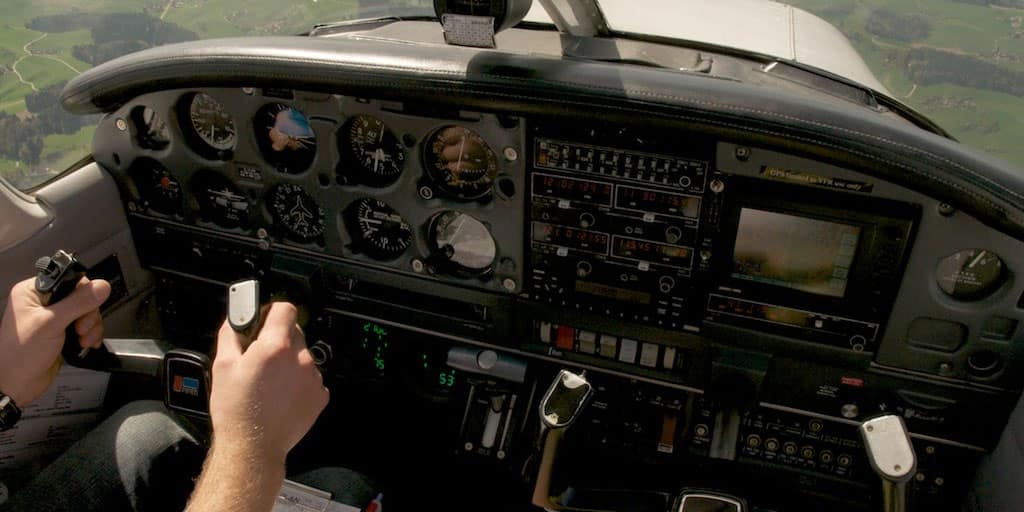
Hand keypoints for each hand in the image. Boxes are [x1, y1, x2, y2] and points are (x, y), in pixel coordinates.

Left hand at [0, 276, 110, 404]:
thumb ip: (78, 303)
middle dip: (88, 314)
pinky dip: (90, 335)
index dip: (82, 291)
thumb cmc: (19, 355)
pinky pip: (86, 326)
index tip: (85, 306)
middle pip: (82, 297)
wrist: (16, 384)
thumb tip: (102, 286)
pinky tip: (85, 344)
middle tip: (80, 328)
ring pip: (87, 312)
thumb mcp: (51, 324)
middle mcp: (43, 303)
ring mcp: (54, 319)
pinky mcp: (62, 333)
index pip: (68, 279)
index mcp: (33, 292)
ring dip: (91, 327)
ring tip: (83, 339)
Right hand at [208, 302, 327, 465]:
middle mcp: (300, 359)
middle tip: (260, 357)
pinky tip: (281, 394)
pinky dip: (299, 381)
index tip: (263, 320)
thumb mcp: (222, 366)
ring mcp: (313, 377)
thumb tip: (235, 317)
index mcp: (275, 347)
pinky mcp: (320, 395)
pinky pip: (311, 377)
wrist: (253, 446)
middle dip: (278, 339)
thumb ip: (231, 334)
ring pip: (303, 356)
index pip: (285, 309)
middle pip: (295, 332)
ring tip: (270, 382)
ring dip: (290, 362)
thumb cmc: (236, 410)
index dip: (271, 312)